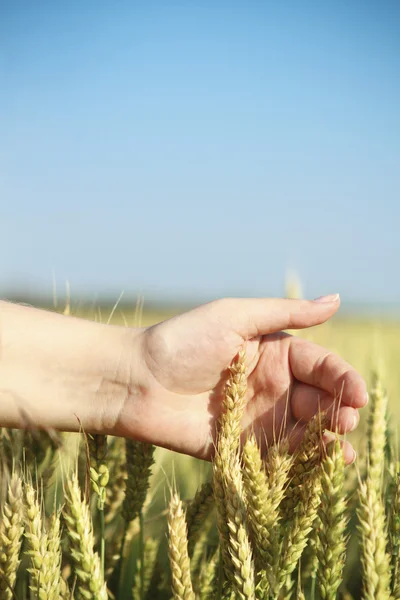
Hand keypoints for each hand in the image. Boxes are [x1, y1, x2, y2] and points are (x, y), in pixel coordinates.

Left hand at [121, 296, 366, 461]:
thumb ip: (286, 313)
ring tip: (340, 450)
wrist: (135, 379)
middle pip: (317, 401)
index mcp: (274, 353)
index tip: (359, 395)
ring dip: (325, 442)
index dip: (343, 380)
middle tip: (344, 421)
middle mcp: (271, 386)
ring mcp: (257, 419)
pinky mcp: (240, 448)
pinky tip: (317, 467)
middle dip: (337, 412)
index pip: (320, 366)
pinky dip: (299, 463)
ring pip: (303, 432)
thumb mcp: (236, 317)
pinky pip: (275, 458)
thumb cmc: (183, 340)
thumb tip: (337, 300)